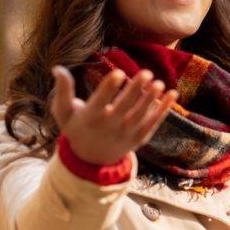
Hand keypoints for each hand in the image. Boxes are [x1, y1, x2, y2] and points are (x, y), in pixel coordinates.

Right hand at [50, 65, 177, 165]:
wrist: (91, 160)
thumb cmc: (77, 128)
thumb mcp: (64, 112)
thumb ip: (62, 91)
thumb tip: (57, 68)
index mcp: (91, 117)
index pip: (101, 100)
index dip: (109, 87)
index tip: (118, 72)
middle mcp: (110, 126)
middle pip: (124, 106)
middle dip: (135, 90)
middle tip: (146, 72)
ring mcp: (127, 133)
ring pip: (141, 115)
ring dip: (151, 99)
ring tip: (159, 83)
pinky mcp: (140, 138)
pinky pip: (153, 122)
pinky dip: (163, 110)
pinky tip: (172, 94)